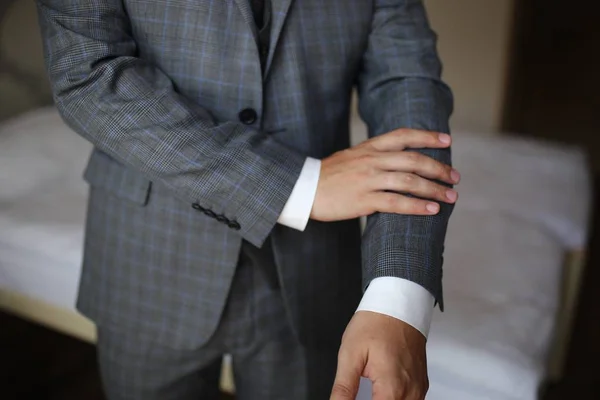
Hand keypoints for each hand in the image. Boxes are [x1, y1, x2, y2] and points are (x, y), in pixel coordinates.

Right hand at [310, 128, 459, 221]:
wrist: (304, 189)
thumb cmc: (328, 175)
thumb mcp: (351, 156)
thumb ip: (373, 156)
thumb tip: (396, 161)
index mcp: (369, 147)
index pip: (403, 136)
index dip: (427, 136)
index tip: (446, 140)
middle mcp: (372, 160)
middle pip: (414, 160)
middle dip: (439, 168)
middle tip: (455, 177)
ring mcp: (368, 180)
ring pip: (409, 181)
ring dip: (434, 189)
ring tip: (450, 197)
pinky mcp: (363, 200)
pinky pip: (396, 202)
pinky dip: (416, 206)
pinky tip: (431, 210)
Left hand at [330, 311, 428, 399]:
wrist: (398, 305)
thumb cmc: (375, 324)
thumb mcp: (350, 355)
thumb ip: (343, 388)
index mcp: (391, 387)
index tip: (350, 399)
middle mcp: (410, 391)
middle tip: (357, 394)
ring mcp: (419, 388)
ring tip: (371, 392)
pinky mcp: (422, 383)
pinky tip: (384, 394)